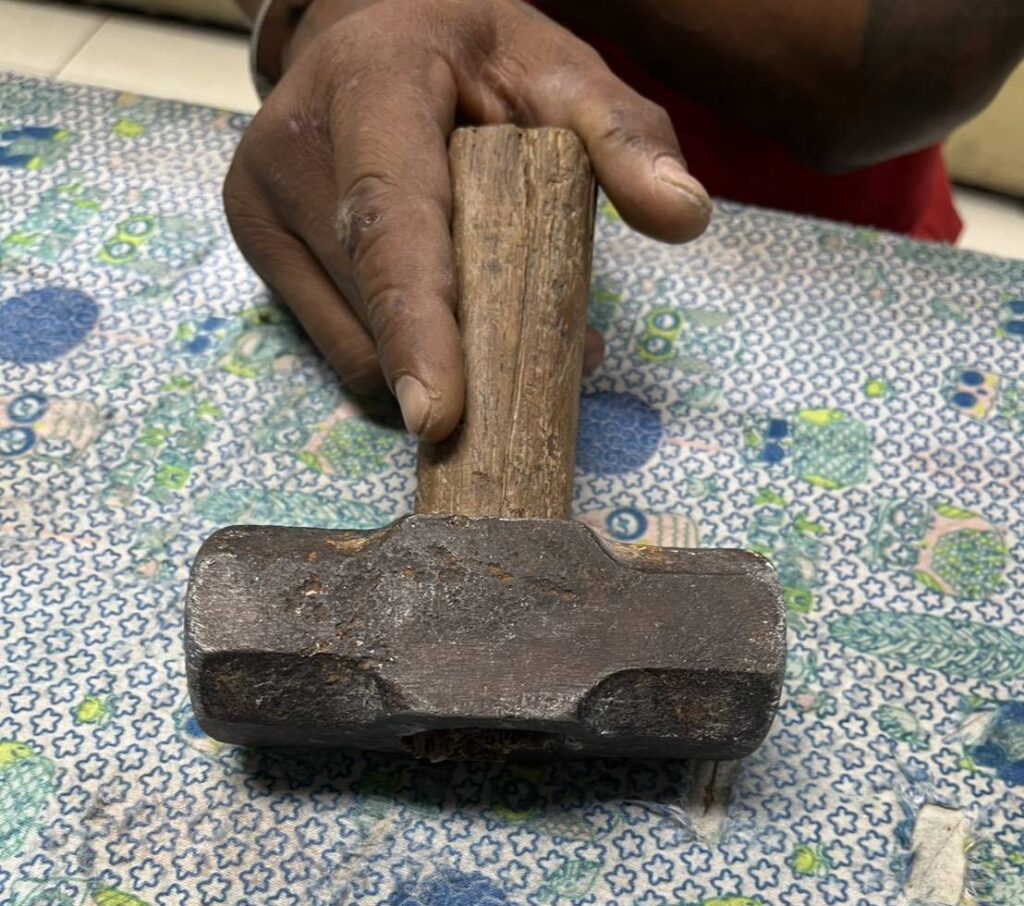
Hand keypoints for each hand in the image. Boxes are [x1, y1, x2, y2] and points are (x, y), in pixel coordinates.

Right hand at [225, 0, 711, 440]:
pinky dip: (399, 362)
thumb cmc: (467, 55)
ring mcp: (258, 204)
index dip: (416, 325)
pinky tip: (448, 339)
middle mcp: (289, 149)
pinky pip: (335, 346)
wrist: (365, 36)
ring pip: (351, 343)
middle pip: (375, 301)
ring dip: (431, 370)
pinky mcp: (257, 246)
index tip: (439, 416)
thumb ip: (622, 134)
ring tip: (501, 338)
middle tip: (544, 363)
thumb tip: (684, 217)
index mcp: (366, 86)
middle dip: (458, 363)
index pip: (390, 221)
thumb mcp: (554, 67)